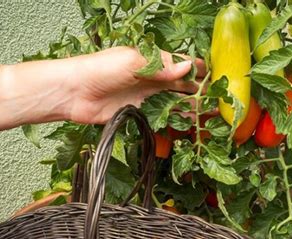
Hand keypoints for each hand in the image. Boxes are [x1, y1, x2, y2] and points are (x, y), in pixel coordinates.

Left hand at [63, 46, 205, 123]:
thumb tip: (188, 67)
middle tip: (217, 100)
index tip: (216, 76)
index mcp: (151, 61)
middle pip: (181, 84)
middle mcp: (151, 79)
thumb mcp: (132, 62)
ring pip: (174, 102)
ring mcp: (146, 97)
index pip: (180, 64)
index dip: (198, 69)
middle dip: (199, 90)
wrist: (73, 93)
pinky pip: (161, 117)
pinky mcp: (139, 114)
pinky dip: (174, 121)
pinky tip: (188, 124)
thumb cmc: (100, 70)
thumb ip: (160, 67)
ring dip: (191, 107)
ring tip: (209, 115)